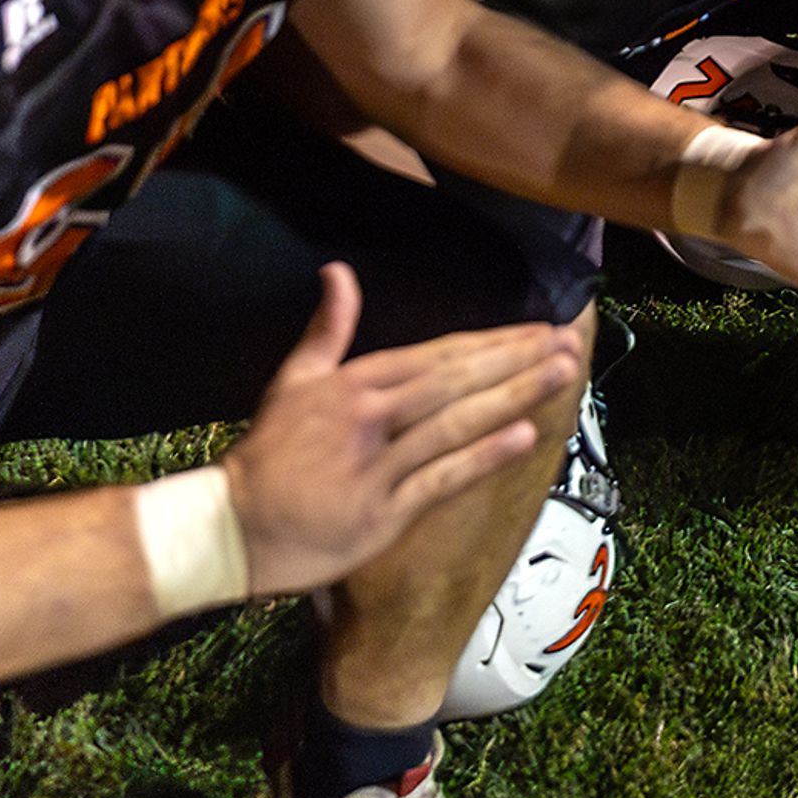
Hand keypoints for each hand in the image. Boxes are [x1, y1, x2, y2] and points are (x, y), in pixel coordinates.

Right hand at [219, 265, 582, 598]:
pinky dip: (482, 457)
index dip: (492, 342)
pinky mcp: (381, 513)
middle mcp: (371, 417)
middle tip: (568, 344)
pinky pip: (440, 480)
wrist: (230, 526)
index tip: (539, 329)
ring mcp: (377, 466)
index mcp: (355, 383)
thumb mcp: (293, 381)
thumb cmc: (268, 454)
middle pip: (456, 382)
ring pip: (456, 424)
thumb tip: (338, 271)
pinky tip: (523, 437)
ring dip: (513, 397)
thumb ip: (328, 328)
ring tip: (561, 376)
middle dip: (516, 361)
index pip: (438, 355)